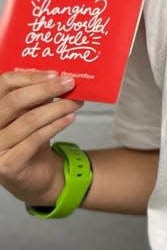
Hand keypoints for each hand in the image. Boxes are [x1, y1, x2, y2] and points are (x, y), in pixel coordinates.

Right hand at [0, 71, 81, 205]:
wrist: (37, 176)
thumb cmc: (32, 139)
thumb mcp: (32, 112)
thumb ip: (38, 96)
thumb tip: (58, 76)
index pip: (4, 84)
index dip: (30, 76)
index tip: (55, 73)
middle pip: (14, 101)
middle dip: (46, 89)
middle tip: (70, 83)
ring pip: (28, 120)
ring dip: (57, 108)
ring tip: (76, 102)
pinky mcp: (6, 165)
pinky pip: (34, 139)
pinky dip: (56, 125)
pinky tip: (70, 118)